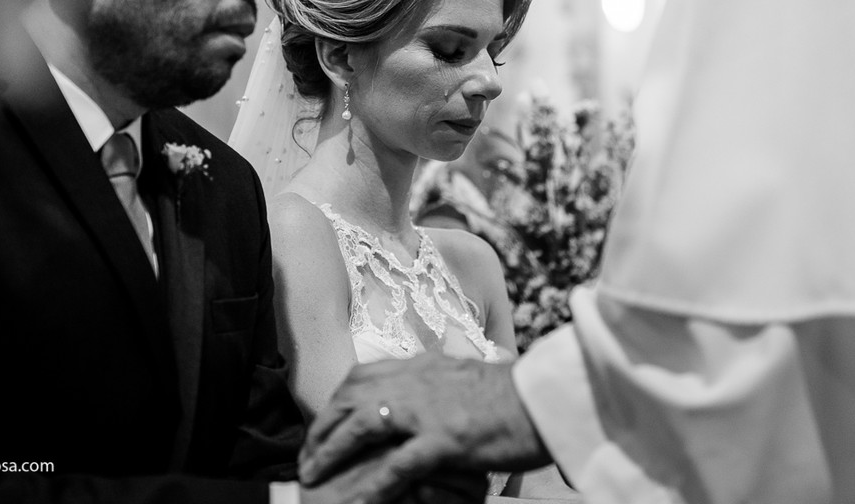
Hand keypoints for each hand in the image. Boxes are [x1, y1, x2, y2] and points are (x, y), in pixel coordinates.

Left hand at [299, 353, 549, 503]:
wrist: (547, 398)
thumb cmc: (514, 393)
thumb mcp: (467, 373)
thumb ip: (438, 378)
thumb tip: (423, 384)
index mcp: (422, 365)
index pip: (361, 374)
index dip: (335, 400)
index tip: (322, 422)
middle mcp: (417, 381)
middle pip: (350, 396)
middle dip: (322, 426)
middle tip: (308, 454)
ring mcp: (428, 410)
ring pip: (362, 424)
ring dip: (331, 451)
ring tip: (313, 475)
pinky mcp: (445, 440)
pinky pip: (396, 465)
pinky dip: (371, 485)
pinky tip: (355, 502)